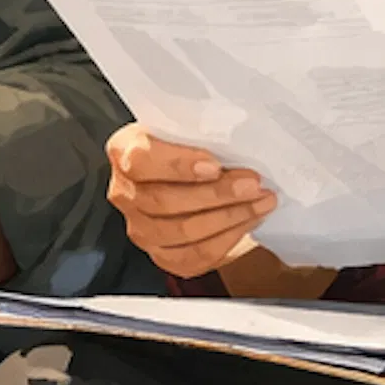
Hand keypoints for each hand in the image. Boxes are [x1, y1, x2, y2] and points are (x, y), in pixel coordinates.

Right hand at [105, 124, 271, 279]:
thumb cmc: (193, 148)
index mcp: (124, 150)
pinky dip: (227, 239)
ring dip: (229, 217)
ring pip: (181, 231)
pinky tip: (249, 221)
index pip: (141, 160)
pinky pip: (194, 255)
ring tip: (261, 202)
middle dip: (216, 194)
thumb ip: (201, 133)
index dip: (178, 165)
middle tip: (252, 184)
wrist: (194, 177)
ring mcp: (140, 228)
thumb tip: (238, 142)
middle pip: (163, 201)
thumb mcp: (190, 129)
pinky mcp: (162, 254)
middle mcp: (124, 192)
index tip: (215, 166)